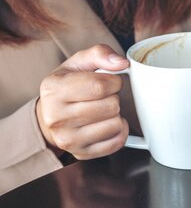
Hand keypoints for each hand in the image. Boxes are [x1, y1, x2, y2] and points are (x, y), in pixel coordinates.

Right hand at [36, 44, 129, 159]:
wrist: (50, 117)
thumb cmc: (68, 87)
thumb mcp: (78, 64)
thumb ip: (100, 54)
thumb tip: (122, 63)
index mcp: (53, 90)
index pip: (100, 86)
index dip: (114, 82)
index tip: (110, 82)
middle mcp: (56, 117)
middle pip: (111, 106)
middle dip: (114, 98)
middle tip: (103, 98)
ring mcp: (68, 139)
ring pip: (116, 124)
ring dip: (116, 115)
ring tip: (102, 111)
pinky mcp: (82, 153)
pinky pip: (118, 142)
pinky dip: (119, 132)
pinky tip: (107, 124)